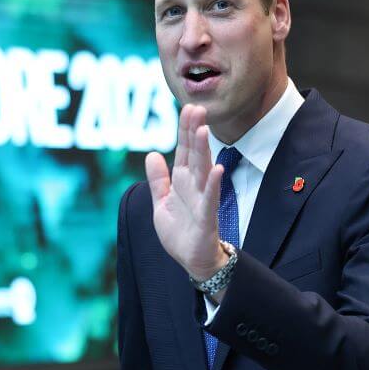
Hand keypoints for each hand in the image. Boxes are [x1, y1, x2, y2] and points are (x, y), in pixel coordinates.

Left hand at [145, 104, 228, 278]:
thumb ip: (157, 180)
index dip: (184, 130)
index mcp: (182, 182)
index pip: (184, 151)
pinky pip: (210, 199)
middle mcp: (194, 186)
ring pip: (203, 171)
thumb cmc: (180, 232)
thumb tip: (151, 154)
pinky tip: (217, 169)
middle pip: (195, 154)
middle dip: (195, 132)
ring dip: (203, 151)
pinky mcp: (207, 218)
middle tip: (197, 109)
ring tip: (203, 130)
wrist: (193, 260)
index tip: (188, 108)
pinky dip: (214, 184)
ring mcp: (202, 200)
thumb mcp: (161, 203)